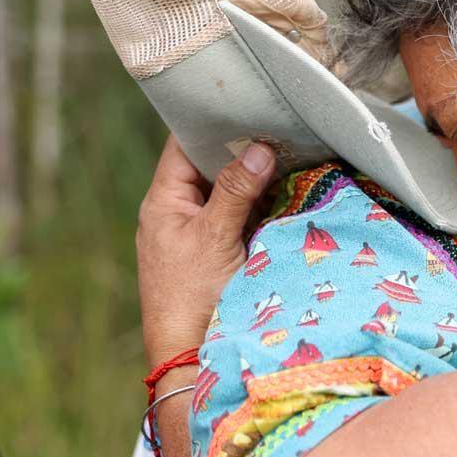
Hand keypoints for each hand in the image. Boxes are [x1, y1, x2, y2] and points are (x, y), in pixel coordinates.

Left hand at [137, 136, 277, 365]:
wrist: (189, 356)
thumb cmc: (191, 296)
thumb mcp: (214, 238)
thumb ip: (236, 192)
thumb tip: (260, 148)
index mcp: (164, 201)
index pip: (185, 143)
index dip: (211, 120)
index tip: (245, 100)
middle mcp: (180, 212)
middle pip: (212, 165)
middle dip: (244, 147)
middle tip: (280, 124)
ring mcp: (202, 232)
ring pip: (231, 191)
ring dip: (258, 177)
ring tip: (293, 149)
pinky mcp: (221, 251)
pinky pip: (243, 217)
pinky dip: (264, 204)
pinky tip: (290, 189)